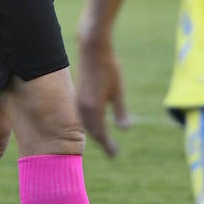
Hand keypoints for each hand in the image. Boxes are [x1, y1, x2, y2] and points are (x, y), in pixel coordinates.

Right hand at [75, 32, 130, 157]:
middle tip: (112, 151)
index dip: (108, 145)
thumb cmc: (109, 68)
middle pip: (91, 131)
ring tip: (104, 139)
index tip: (114, 154)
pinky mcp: (78, 94)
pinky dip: (89, 123)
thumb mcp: (118, 90)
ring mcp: (78, 101)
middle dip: (102, 141)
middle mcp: (83, 107)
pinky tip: (96, 122)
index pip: (100, 134)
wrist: (92, 49)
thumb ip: (120, 111)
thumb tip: (125, 130)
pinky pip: (82, 116)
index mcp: (94, 108)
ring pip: (85, 124)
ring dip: (95, 132)